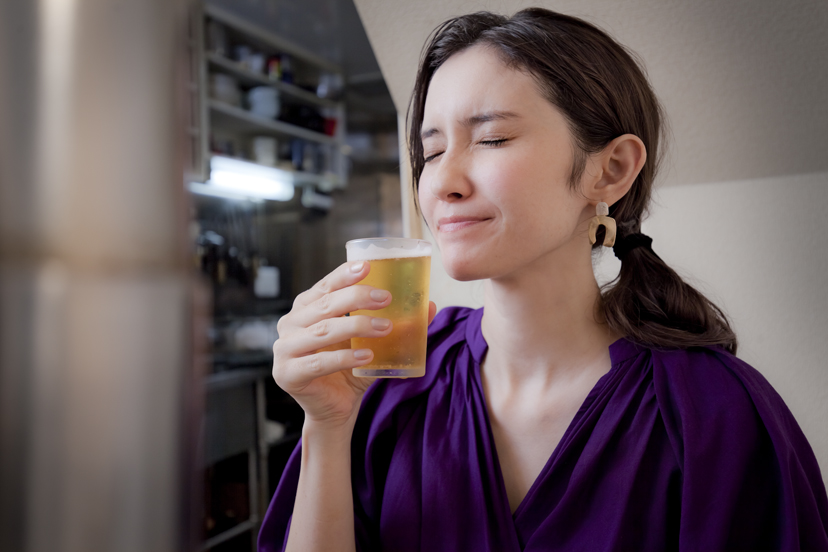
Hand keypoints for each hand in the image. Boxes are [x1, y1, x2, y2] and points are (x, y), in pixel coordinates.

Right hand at [272, 260, 436, 429]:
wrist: (336, 409)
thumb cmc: (351, 369)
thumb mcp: (373, 342)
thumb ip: (396, 323)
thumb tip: (429, 305)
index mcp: (306, 309)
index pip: (325, 286)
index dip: (344, 274)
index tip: (368, 267)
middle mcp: (290, 324)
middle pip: (324, 305)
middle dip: (356, 298)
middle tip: (386, 298)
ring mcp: (284, 349)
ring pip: (322, 330)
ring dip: (356, 326)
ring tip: (385, 327)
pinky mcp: (287, 374)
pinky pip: (318, 362)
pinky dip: (344, 357)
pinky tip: (367, 355)